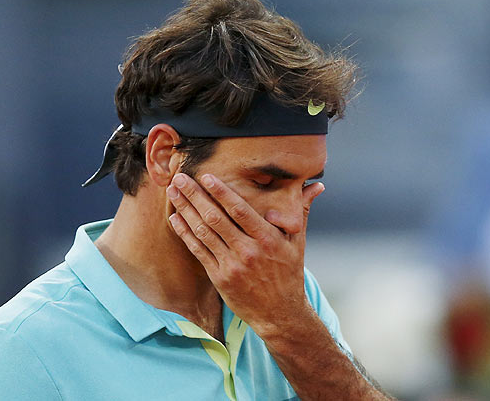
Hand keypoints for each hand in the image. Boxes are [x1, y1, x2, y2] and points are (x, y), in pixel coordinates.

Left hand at [166, 172, 323, 333]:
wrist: (280, 313)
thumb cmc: (289, 273)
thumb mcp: (298, 241)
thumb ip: (300, 210)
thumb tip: (317, 185)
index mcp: (268, 239)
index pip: (240, 210)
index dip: (222, 192)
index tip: (207, 176)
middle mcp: (249, 251)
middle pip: (216, 218)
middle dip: (195, 195)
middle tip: (180, 177)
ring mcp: (232, 265)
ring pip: (204, 232)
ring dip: (186, 210)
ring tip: (173, 192)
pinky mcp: (220, 278)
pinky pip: (199, 251)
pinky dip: (185, 233)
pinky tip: (176, 218)